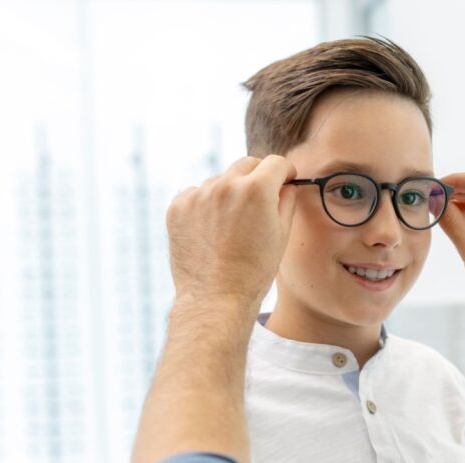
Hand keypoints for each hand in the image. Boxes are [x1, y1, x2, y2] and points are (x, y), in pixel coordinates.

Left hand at [166, 155, 297, 311]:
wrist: (216, 297)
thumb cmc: (255, 271)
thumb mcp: (282, 235)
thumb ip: (286, 202)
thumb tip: (286, 186)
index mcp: (257, 189)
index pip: (276, 162)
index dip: (286, 172)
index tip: (286, 180)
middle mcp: (225, 185)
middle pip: (247, 164)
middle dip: (259, 177)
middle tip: (261, 200)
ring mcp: (197, 195)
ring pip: (220, 181)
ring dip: (229, 193)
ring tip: (233, 225)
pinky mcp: (177, 207)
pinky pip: (196, 194)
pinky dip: (206, 205)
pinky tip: (212, 230)